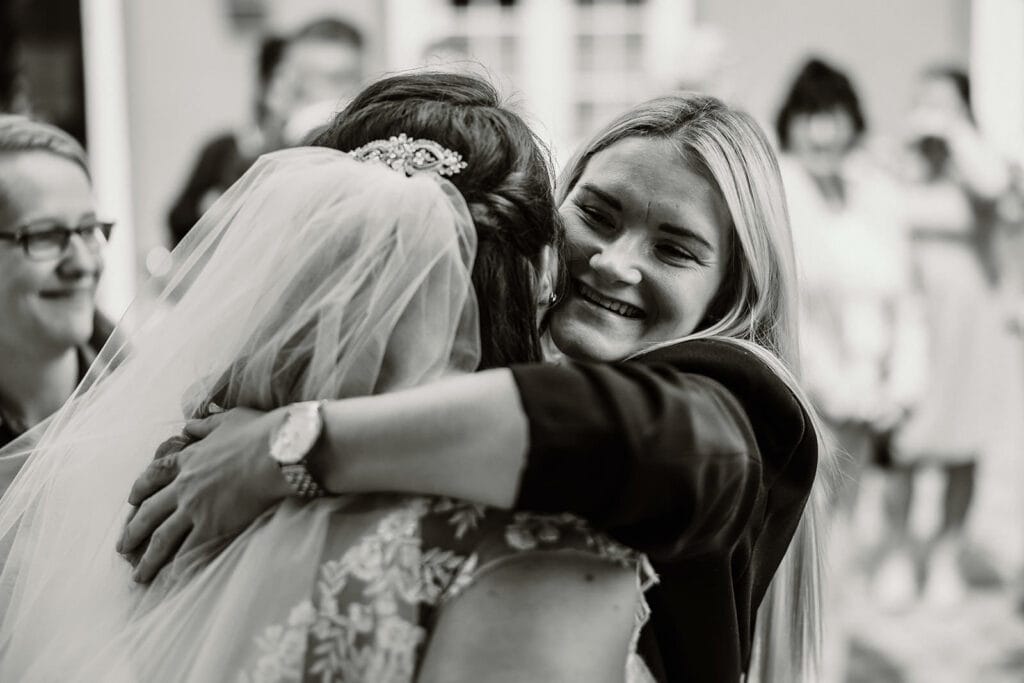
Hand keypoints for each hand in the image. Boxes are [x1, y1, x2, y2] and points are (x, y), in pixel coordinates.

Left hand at [118, 407, 291, 582]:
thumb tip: (189, 425)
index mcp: (188, 459)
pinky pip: (189, 550)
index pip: (155, 475)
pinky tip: (170, 578)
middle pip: (150, 512)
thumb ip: (205, 424)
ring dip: (147, 558)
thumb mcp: (228, 419)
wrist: (278, 451)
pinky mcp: (212, 525)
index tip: (131, 500)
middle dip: (133, 531)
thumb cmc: (258, 432)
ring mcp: (195, 507)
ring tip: (138, 575)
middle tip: (122, 547)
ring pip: (162, 537)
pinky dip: (177, 566)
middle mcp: (185, 485)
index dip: (140, 488)